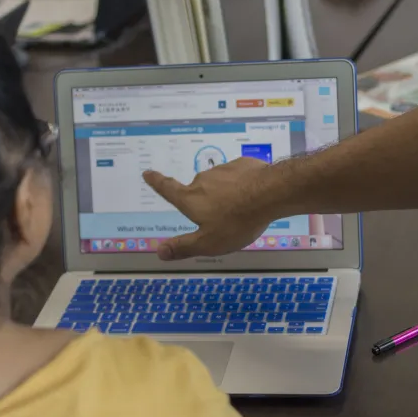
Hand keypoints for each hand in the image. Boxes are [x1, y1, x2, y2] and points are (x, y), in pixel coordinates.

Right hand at [142, 158, 278, 259]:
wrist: (270, 194)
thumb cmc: (236, 222)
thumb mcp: (209, 243)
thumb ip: (184, 247)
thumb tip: (158, 251)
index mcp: (191, 199)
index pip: (168, 189)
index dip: (156, 182)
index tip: (147, 172)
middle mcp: (202, 180)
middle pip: (198, 190)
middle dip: (205, 201)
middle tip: (221, 217)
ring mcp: (222, 170)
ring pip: (219, 183)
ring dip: (224, 193)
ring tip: (240, 209)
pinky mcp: (242, 165)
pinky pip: (237, 176)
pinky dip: (240, 185)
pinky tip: (253, 196)